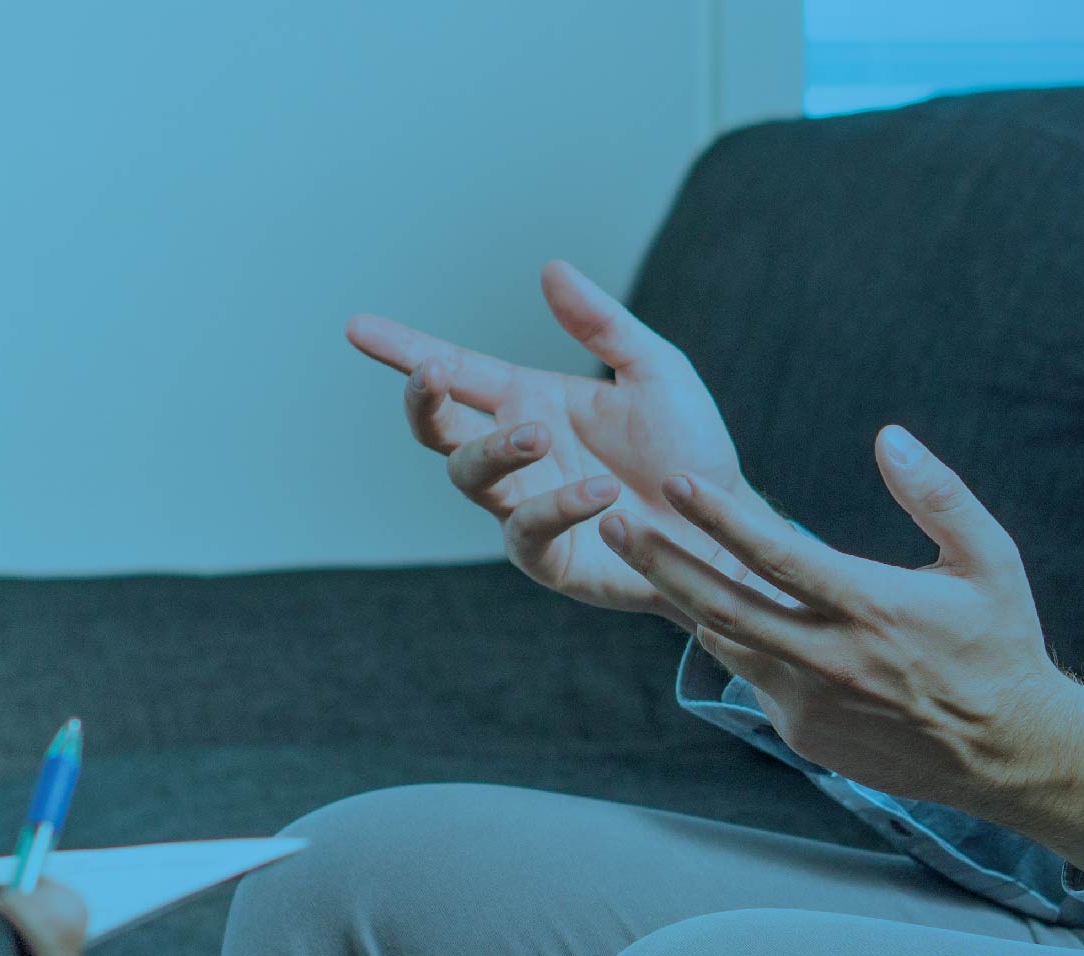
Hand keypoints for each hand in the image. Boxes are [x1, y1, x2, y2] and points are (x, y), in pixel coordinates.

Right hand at [348, 260, 772, 620]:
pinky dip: (559, 506)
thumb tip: (550, 268)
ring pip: (472, 477)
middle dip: (425, 401)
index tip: (358, 327)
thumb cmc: (688, 450)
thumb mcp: (655, 371)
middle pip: (441, 430)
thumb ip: (603, 324)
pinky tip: (601, 491)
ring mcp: (526, 508)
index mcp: (530, 401)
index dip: (405, 349)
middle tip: (434, 373)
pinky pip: (530, 530)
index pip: (456, 372)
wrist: (726, 526)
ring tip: (540, 433)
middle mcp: (517, 456)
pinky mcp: (551, 558)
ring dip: (496, 449)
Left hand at [601, 426, 1083, 871]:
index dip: (719, 517)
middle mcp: (831, 657)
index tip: (674, 483)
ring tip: (637, 556)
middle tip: (611, 523)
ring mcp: (811, 701)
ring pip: (726, 642)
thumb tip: (889, 436)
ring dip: (680, 598)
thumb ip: (938, 495)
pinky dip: (730, 641)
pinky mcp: (803, 733)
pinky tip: (706, 607)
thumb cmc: (999, 644)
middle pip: (723, 604)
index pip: (777, 555)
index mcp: (871, 606)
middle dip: (661, 561)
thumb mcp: (989, 559)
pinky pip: (752, 677)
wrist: (1006, 751)